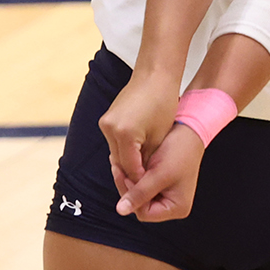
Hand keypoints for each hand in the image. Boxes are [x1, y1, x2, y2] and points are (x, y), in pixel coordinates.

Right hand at [98, 74, 178, 196]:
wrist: (154, 75)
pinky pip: (115, 142)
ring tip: (140, 178)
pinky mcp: (107, 119)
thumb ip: (148, 159)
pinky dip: (124, 152)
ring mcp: (106, 123)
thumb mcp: (159, 136)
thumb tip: (142, 179)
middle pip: (119, 163)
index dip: (140, 183)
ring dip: (127, 165)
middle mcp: (110, 128)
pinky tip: (134, 159)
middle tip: (141, 192)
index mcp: (125, 133)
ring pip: (116, 153)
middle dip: (131, 177)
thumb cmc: (163, 103)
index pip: (131, 168)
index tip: (148, 194)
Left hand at [116, 124, 205, 220]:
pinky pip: (140, 185)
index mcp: (177, 208)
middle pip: (139, 205)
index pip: (144, 213)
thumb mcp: (159, 174)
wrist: (188, 130)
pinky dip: (133, 174)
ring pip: (137, 194)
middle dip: (128, 187)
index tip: (128, 176)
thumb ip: (140, 193)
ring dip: (128, 179)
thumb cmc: (180, 151)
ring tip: (119, 163)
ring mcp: (165, 195)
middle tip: (118, 168)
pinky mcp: (159, 184)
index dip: (133, 197)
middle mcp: (172, 205)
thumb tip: (121, 211)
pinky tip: (126, 163)